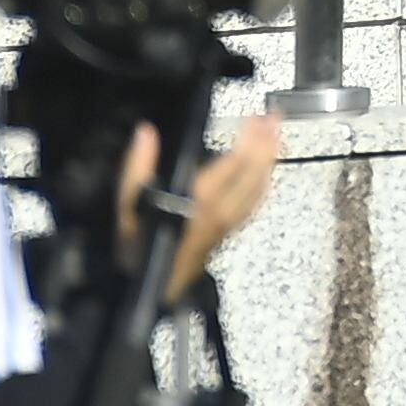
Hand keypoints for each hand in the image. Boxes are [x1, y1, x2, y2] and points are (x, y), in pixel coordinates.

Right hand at [116, 111, 290, 300]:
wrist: (152, 288)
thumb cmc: (139, 245)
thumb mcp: (128, 205)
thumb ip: (138, 167)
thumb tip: (145, 133)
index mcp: (200, 200)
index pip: (233, 162)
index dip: (249, 137)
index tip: (256, 116)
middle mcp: (221, 210)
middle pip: (254, 173)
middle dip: (267, 143)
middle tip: (275, 118)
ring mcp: (230, 222)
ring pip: (260, 188)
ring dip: (270, 160)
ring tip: (276, 136)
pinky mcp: (231, 231)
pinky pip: (255, 203)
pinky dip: (265, 182)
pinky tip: (267, 171)